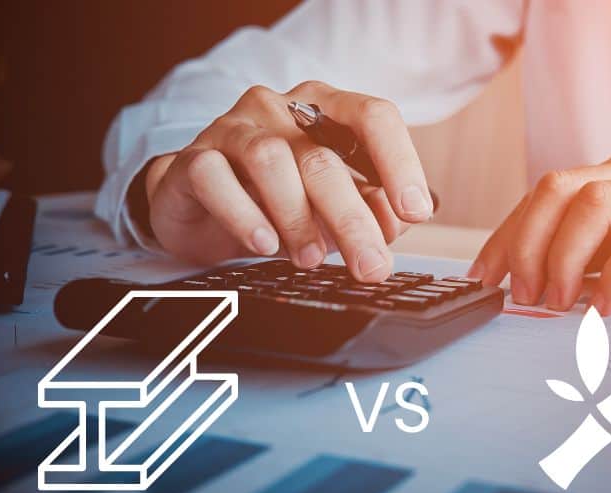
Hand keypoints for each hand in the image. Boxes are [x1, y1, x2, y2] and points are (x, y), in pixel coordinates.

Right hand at [144, 81, 432, 281]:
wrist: (199, 203)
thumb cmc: (276, 200)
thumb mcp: (331, 206)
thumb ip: (369, 208)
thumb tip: (396, 223)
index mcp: (325, 109)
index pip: (373, 116)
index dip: (400, 162)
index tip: (416, 211)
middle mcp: (280, 109)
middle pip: (324, 157)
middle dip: (353, 219)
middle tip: (371, 266)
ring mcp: (234, 128)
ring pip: (272, 161)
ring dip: (299, 218)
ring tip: (312, 259)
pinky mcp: (194, 157)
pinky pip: (215, 177)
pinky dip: (244, 214)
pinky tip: (264, 244)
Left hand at [469, 147, 610, 314]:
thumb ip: (597, 247)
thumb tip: (540, 279)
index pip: (544, 193)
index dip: (507, 233)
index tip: (484, 274)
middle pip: (557, 189)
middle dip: (524, 243)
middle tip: (517, 291)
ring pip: (593, 206)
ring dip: (562, 258)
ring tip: (554, 301)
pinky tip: (606, 306)